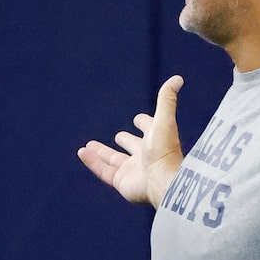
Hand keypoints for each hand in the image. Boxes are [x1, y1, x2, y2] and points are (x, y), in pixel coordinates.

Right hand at [77, 76, 184, 206]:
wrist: (162, 180)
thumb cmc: (165, 150)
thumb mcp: (163, 120)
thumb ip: (166, 99)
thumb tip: (177, 78)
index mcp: (156, 140)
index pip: (149, 128)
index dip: (145, 122)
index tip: (139, 119)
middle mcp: (145, 155)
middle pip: (132, 146)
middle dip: (126, 141)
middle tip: (119, 136)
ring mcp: (132, 170)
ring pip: (114, 160)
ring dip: (101, 152)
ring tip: (88, 145)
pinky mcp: (121, 181)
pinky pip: (103, 171)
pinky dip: (91, 162)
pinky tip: (81, 153)